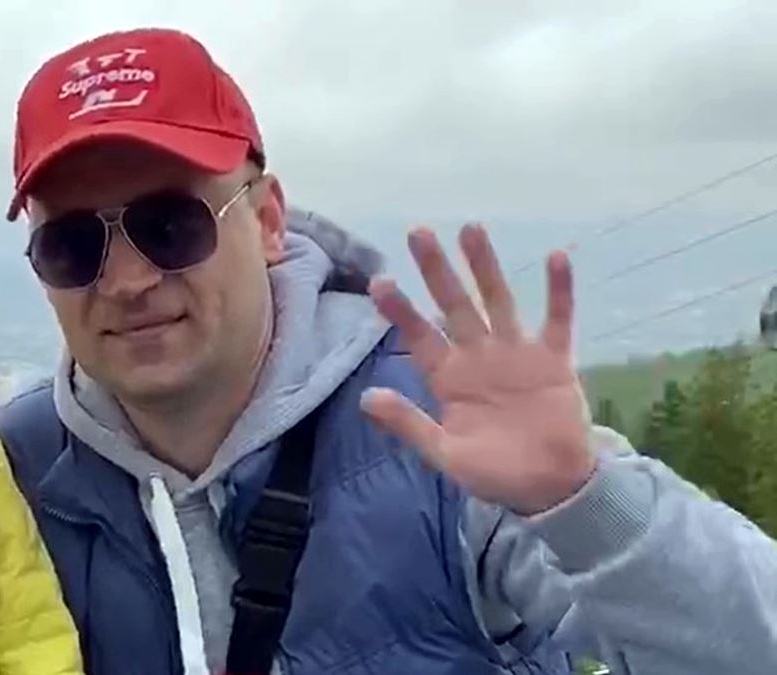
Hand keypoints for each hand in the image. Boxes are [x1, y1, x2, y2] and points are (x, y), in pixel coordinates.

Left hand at [361, 224, 594, 514]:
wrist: (550, 488)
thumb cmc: (494, 473)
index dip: (400, 310)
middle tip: (418, 233)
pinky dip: (559, 290)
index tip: (379, 283)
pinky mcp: (555, 359)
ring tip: (471, 228)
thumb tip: (366, 399)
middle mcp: (478, 356)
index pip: (418, 336)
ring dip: (485, 266)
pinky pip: (558, 319)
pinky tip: (557, 258)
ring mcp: (516, 353)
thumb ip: (409, 424)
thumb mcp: (445, 454)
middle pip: (453, 304)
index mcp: (448, 378)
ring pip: (497, 300)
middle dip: (436, 271)